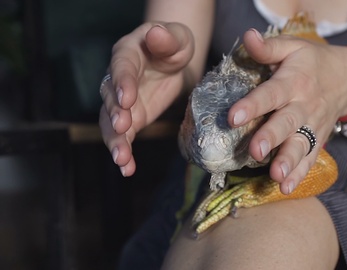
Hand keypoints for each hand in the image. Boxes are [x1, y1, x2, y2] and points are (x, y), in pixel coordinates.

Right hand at [99, 22, 193, 175]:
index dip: (122, 82)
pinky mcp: (131, 119)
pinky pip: (123, 137)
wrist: (174, 62)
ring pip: (111, 122)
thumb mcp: (177, 37)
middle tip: (124, 127)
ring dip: (116, 140)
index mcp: (127, 53)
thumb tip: (156, 33)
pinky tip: (127, 169)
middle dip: (115, 114)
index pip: (121, 67)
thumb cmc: (174, 45)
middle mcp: (117, 79)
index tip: (126, 99)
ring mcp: (121, 102)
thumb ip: (167, 37)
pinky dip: (124, 153)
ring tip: (122, 159)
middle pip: (110, 97)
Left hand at [228, 29, 346, 193]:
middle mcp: (304, 105)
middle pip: (288, 123)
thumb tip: (247, 36)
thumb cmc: (312, 62)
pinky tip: (286, 188)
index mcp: (294, 81)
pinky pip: (310, 158)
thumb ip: (268, 48)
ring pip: (301, 145)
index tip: (233, 117)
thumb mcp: (293, 47)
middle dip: (272, 137)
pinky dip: (300, 174)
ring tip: (276, 176)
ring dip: (288, 161)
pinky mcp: (318, 140)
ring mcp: (313, 126)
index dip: (253, 105)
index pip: (271, 94)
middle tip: (256, 150)